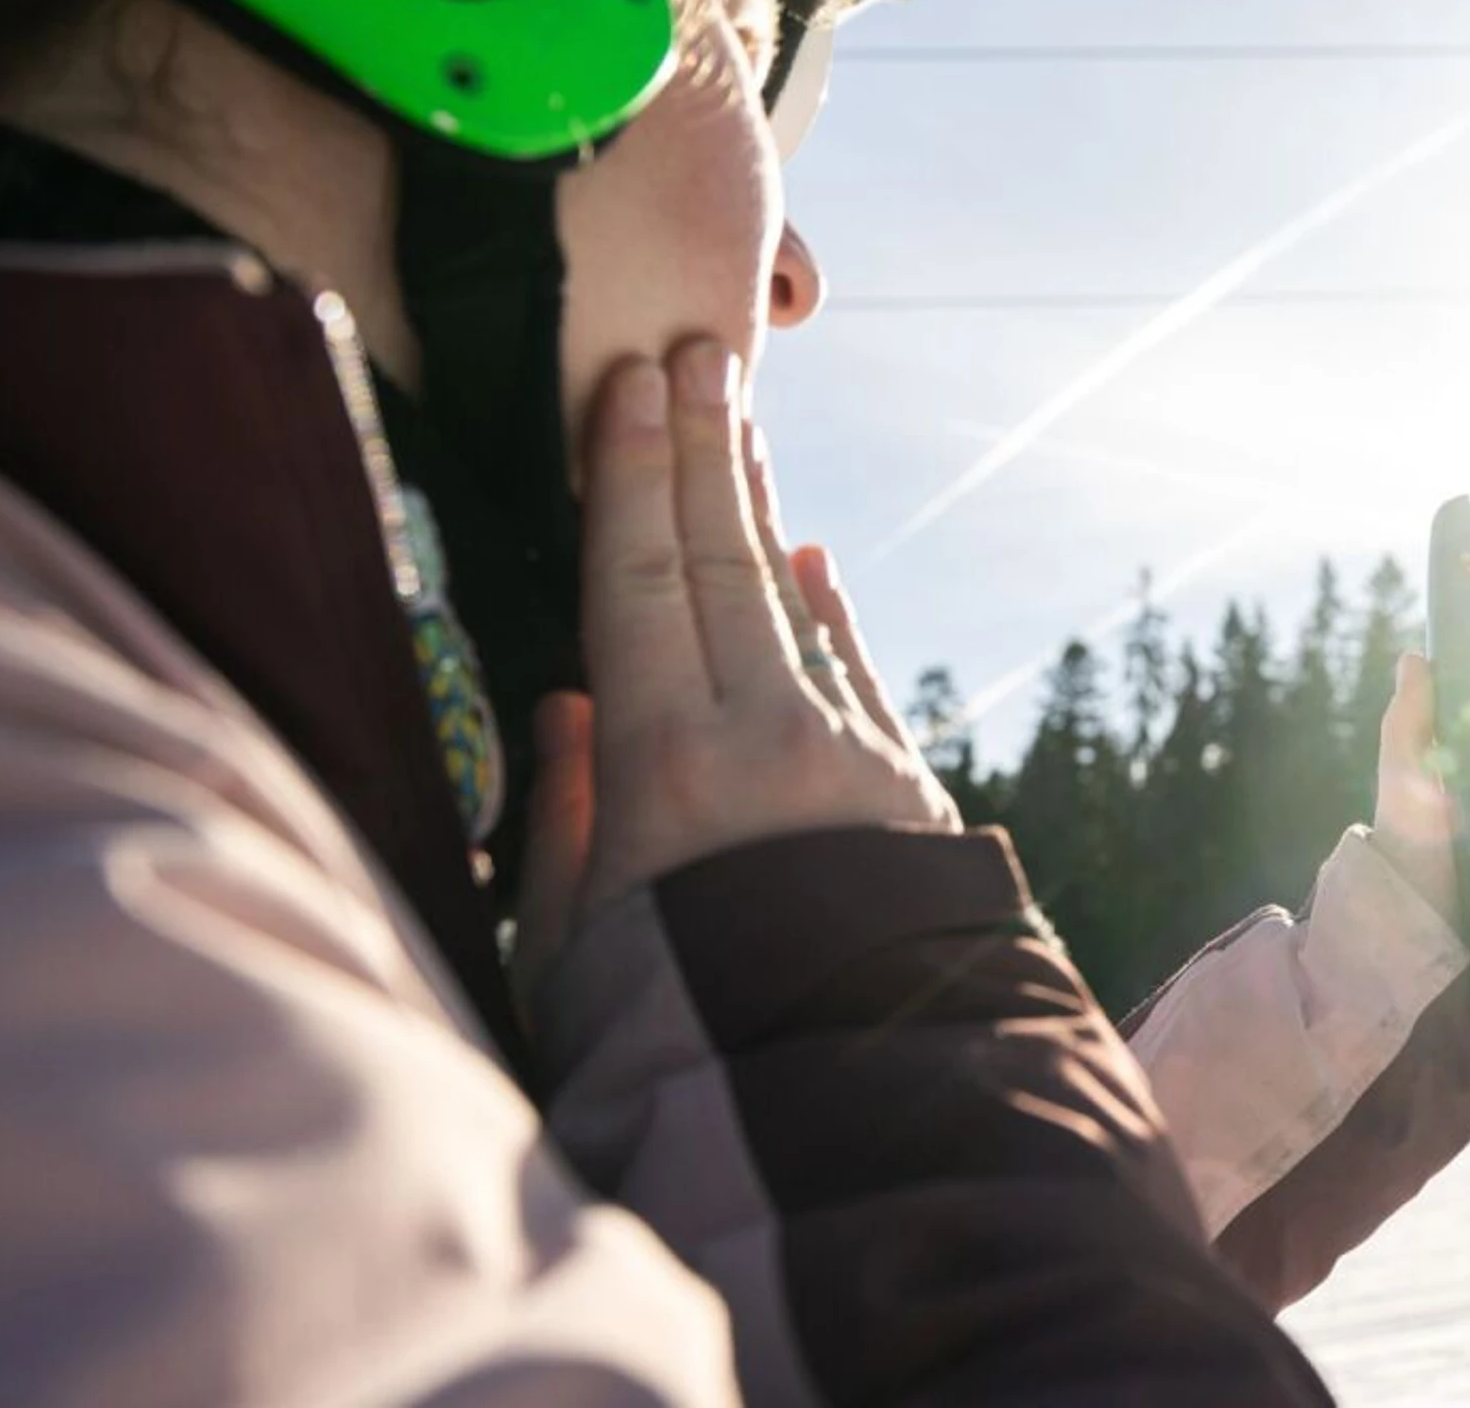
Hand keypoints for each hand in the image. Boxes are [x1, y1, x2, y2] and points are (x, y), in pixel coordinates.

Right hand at [511, 339, 958, 1013]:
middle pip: (726, 564)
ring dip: (762, 516)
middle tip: (696, 353)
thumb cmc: (678, 1049)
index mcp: (670, 763)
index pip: (642, 578)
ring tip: (740, 431)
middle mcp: (772, 737)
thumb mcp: (571, 945)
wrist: (863, 1116)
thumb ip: (565, 815)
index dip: (633, 472)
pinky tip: (812, 562)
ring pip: (795, 608)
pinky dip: (826, 611)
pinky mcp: (905, 794)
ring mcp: (853, 758)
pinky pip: (853, 672)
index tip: (633, 379)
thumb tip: (568, 705)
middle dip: (706, 454)